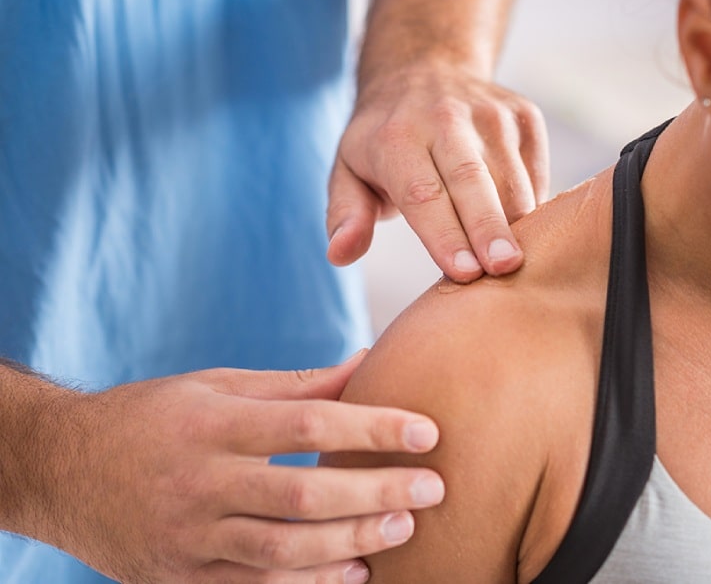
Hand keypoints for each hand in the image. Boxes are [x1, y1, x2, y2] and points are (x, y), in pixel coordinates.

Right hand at [36, 351, 443, 582]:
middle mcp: (199, 483)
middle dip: (377, 494)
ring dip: (353, 543)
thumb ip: (296, 384)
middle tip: (432, 489)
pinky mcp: (181, 577)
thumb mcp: (217, 386)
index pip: (309, 423)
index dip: (373, 428)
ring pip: (284, 552)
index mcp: (212, 423)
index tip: (426, 431)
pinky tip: (354, 572)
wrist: (62, 469)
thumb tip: (369, 363)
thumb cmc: (153, 416)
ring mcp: (188, 538)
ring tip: (403, 529)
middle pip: (304, 494)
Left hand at [326, 61, 549, 282]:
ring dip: (517, 225)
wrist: (425, 67)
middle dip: (489, 228)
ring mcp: (491, 114)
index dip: (444, 234)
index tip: (463, 273)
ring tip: (518, 264)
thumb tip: (339, 254)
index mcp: (396, 137)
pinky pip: (535, 171)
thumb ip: (346, 215)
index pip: (422, 193)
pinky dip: (533, 206)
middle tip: (505, 268)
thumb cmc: (383, 139)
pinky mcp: (524, 116)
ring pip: (511, 178)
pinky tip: (523, 233)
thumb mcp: (348, 170)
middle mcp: (445, 119)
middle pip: (472, 181)